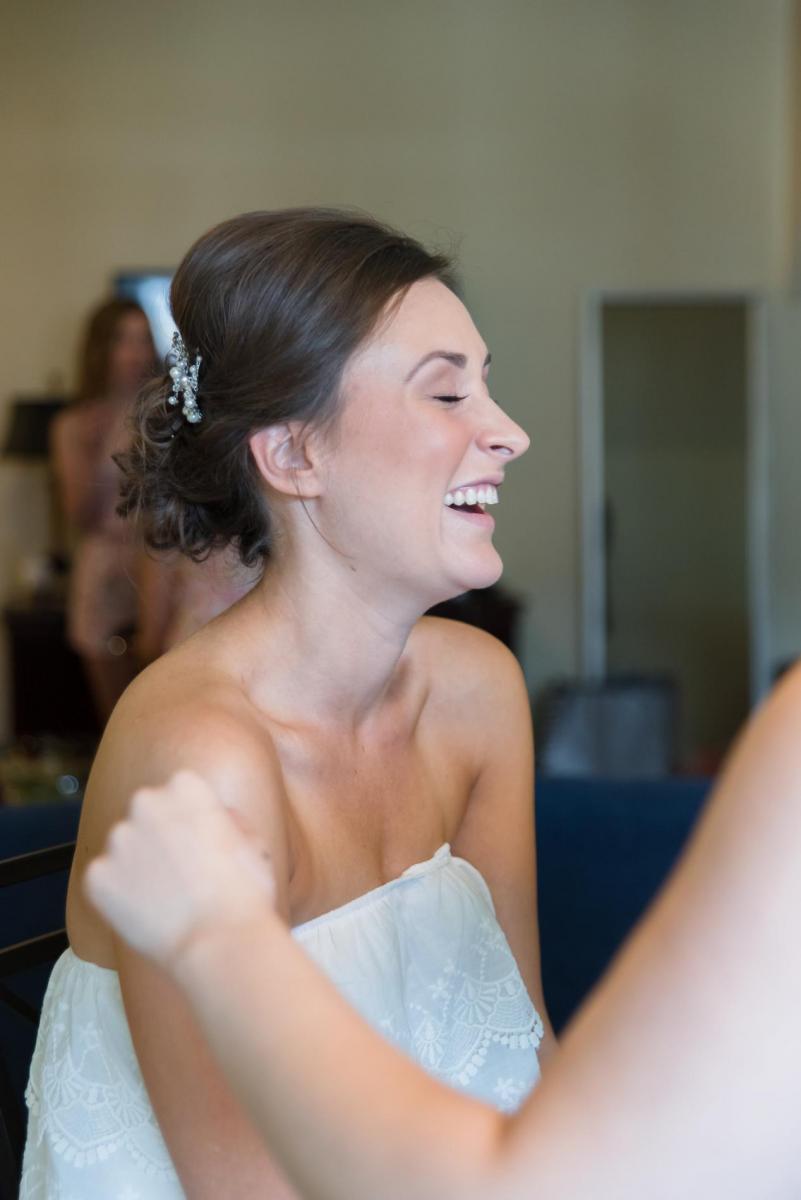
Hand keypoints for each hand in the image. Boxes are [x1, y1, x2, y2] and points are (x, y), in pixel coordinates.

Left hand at [84, 770, 275, 969]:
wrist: (218, 943)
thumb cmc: (245, 894)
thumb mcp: (253, 843)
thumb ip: (230, 819)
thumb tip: (218, 816)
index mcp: (186, 787)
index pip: (179, 791)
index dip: (191, 820)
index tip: (201, 844)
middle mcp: (146, 803)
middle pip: (147, 813)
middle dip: (158, 835)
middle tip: (180, 872)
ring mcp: (117, 840)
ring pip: (124, 847)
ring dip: (137, 865)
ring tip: (165, 898)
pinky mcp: (96, 875)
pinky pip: (104, 880)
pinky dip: (118, 895)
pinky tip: (146, 913)